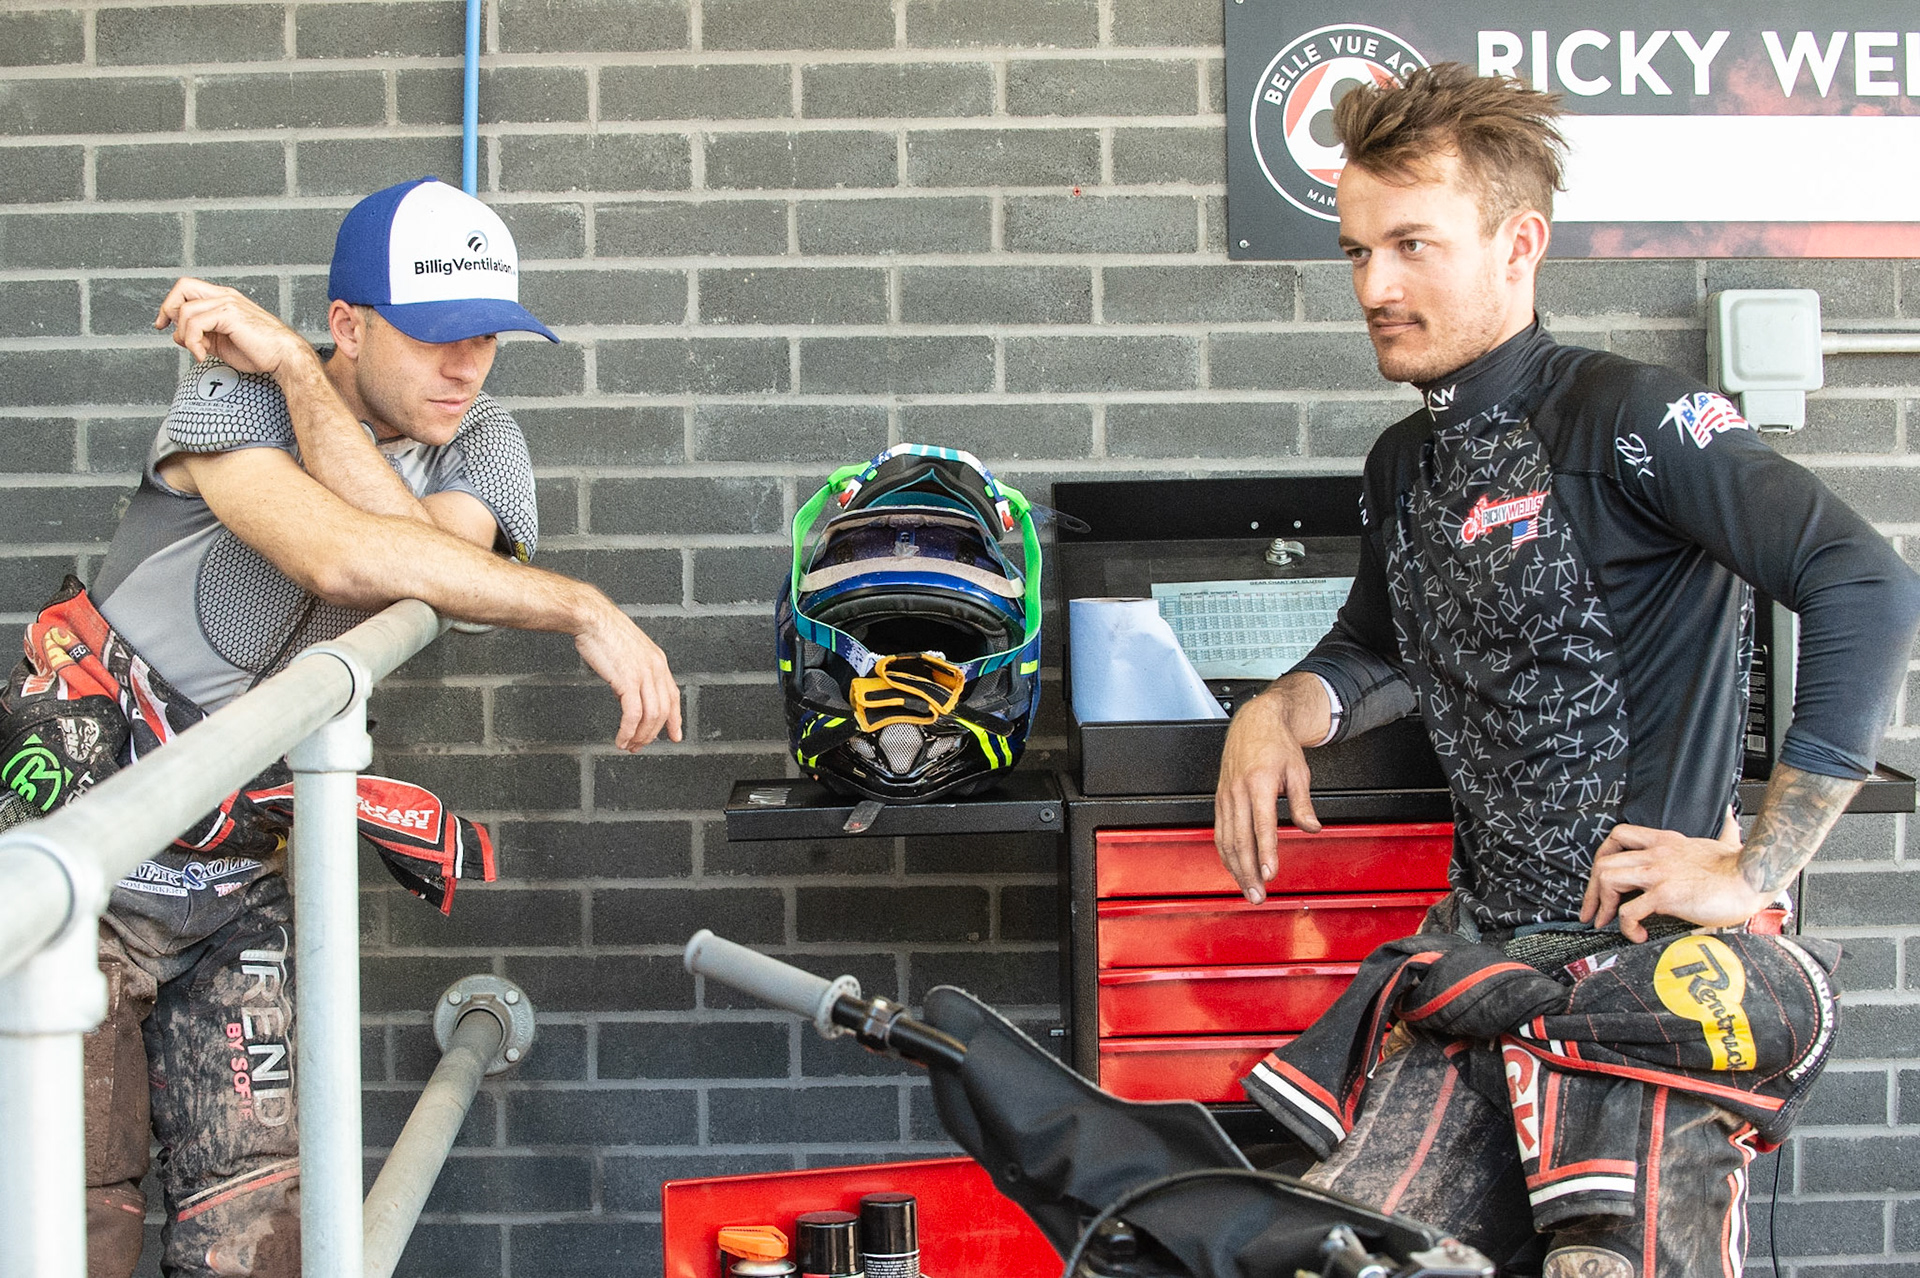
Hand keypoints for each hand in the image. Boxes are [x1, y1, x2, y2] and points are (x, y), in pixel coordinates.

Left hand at [154, 277, 314, 379]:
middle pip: (182, 286)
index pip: (187, 289)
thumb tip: (180, 336)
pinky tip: (202, 354)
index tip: (163, 324)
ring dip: (185, 336)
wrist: (284, 357)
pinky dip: (193, 342)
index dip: (170, 305)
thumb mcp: (222, 343)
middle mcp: (225, 296)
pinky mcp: (229, 314)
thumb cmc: (261, 352)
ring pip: (186, 311)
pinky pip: (196, 324)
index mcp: (224, 299)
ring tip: (198, 351)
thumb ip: (202, 335)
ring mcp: (228, 303)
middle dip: (168, 309)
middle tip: (169, 330)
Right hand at [573, 602, 683, 750]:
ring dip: (640, 735)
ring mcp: (643, 674)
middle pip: (663, 710)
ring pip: (651, 716)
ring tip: (629, 745)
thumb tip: (627, 694)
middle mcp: (655, 668)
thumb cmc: (604, 632)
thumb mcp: (627, 652)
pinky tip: (621, 738)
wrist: (591, 618)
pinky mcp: (627, 680)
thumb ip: (633, 672)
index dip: (675, 718)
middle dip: (652, 733)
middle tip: (639, 746)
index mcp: (657, 661)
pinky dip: (628, 731)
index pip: (673, 695)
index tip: (675, 735)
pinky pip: (633, 714)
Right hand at [1214, 683, 1322, 903]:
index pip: (1262, 825)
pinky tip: (1233, 868)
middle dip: (1248, 871)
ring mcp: (1225, 796)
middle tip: (1258, 894)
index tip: (1270, 874)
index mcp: (1259, 783)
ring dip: (1236, 868)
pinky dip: (1225, 853)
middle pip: (1240, 840)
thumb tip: (1311, 827)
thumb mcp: (1298, 771)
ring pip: (1227, 840)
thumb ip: (1302, 803)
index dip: (1266, 852)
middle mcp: (1238, 791)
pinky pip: (1220, 832)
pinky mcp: (1220, 799)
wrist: (1254, 722)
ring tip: (1247, 889)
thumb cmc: (1277, 744)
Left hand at [1580, 818, 1767, 941]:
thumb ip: (1723, 829)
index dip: (1602, 857)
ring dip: (1602, 905)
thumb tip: (1730, 816)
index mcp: (1666, 841)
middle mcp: (1656, 854)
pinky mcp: (1666, 895)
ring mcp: (1659, 873)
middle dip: (1592, 890)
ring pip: (1607, 879)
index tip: (1601, 881)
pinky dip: (1626, 926)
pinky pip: (1629, 911)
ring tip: (1609, 923)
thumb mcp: (1725, 840)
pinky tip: (1638, 935)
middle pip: (1603, 861)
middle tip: (1594, 912)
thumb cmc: (1741, 866)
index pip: (1618, 836)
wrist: (1755, 877)